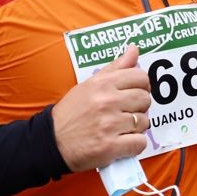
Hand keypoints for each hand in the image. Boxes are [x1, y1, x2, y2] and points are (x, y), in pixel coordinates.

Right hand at [52, 45, 151, 171]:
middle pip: (145, 99)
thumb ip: (115, 67)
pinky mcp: (110, 146)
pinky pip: (140, 142)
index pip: (140, 77)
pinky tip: (121, 142)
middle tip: (125, 113)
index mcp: (101, 84)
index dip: (141, 86)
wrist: (52, 142)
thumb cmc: (71, 113)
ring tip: (120, 128)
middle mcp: (106, 101)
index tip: (133, 94)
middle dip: (139, 107)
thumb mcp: (89, 85)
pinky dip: (134, 144)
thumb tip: (134, 49)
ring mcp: (109, 124)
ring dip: (136, 127)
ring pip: (144, 122)